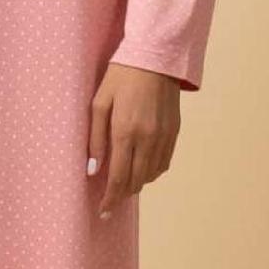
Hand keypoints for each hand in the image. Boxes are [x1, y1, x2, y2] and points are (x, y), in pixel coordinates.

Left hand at [88, 63, 182, 217]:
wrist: (156, 57)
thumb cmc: (121, 76)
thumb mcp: (99, 103)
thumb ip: (95, 138)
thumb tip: (93, 170)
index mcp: (125, 131)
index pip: (119, 177)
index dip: (111, 198)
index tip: (103, 211)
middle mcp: (148, 138)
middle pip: (136, 181)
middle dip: (122, 195)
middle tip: (110, 201)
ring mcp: (164, 136)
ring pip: (151, 175)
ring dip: (137, 184)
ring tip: (124, 184)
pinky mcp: (175, 132)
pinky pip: (164, 163)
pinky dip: (152, 171)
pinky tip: (141, 168)